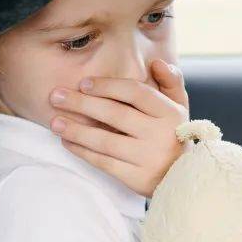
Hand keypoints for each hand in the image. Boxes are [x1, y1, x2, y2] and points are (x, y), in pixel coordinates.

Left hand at [48, 59, 189, 196]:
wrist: (187, 179)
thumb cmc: (175, 135)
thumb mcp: (181, 107)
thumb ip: (171, 81)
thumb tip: (156, 62)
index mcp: (170, 113)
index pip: (135, 93)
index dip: (108, 86)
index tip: (83, 83)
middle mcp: (160, 134)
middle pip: (115, 115)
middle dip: (82, 104)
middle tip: (55, 96)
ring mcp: (148, 158)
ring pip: (105, 141)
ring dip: (76, 130)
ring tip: (54, 122)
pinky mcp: (137, 178)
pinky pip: (104, 163)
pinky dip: (83, 152)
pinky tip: (66, 142)